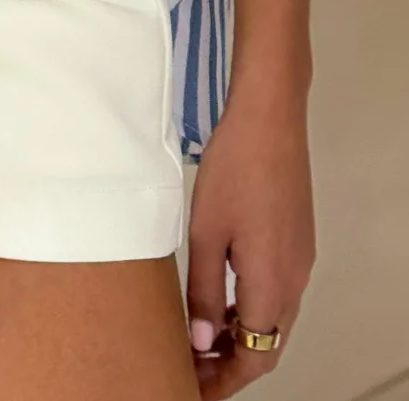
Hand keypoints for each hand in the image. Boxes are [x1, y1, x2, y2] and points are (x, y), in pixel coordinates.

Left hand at [186, 88, 315, 396]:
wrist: (270, 119)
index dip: (223, 381)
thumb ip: (205, 293)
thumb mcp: (205, 234)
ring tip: (201, 338)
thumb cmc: (233, 169)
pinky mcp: (297, 240)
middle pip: (269, 346)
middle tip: (192, 368)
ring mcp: (300, 259)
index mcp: (273, 285)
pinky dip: (253, 309)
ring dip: (243, 337)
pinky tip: (224, 300)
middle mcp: (295, 280)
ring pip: (275, 320)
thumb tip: (203, 343)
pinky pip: (278, 293)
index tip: (193, 388)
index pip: (254, 358)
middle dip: (232, 365)